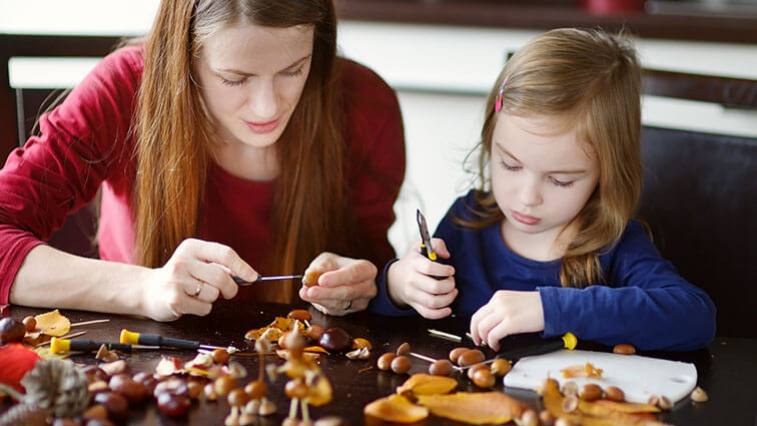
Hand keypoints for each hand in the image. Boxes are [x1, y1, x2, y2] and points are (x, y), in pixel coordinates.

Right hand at [140, 238, 257, 320]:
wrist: (149, 290)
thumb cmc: (182, 277)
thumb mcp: (198, 263)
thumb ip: (220, 266)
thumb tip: (248, 275)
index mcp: (192, 247)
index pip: (225, 253)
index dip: (242, 266)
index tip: (253, 277)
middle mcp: (183, 261)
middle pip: (222, 277)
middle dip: (230, 288)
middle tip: (227, 292)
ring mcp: (177, 280)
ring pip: (213, 294)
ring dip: (212, 299)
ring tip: (198, 294)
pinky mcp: (174, 298)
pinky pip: (204, 308)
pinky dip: (202, 309)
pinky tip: (190, 303)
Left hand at [298, 252, 376, 315]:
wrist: (339, 277)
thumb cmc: (335, 266)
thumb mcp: (327, 260)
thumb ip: (320, 266)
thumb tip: (311, 275)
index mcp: (367, 270)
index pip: (355, 274)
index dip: (338, 278)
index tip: (322, 280)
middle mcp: (368, 287)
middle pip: (348, 292)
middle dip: (327, 292)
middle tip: (310, 291)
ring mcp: (360, 302)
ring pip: (341, 304)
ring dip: (321, 299)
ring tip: (305, 293)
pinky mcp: (349, 312)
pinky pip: (334, 310)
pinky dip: (320, 304)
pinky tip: (309, 297)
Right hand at [386, 238, 456, 318]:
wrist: (396, 278)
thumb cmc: (413, 261)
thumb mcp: (420, 246)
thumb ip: (437, 244)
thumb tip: (446, 255)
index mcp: (413, 264)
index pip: (429, 268)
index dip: (444, 270)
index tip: (451, 270)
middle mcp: (411, 280)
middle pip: (434, 288)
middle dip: (449, 285)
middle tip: (452, 281)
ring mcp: (412, 295)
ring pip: (433, 302)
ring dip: (448, 298)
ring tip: (452, 292)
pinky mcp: (415, 305)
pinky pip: (428, 313)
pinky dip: (441, 313)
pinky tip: (448, 308)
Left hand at [469, 290, 544, 350]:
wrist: (551, 306)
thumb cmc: (537, 306)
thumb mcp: (514, 302)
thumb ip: (501, 310)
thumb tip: (492, 324)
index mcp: (499, 297)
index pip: (479, 312)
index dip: (475, 326)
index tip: (478, 334)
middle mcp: (499, 302)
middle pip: (476, 320)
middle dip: (475, 334)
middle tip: (479, 342)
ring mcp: (504, 311)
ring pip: (482, 328)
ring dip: (484, 339)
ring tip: (491, 344)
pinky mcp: (511, 322)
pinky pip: (493, 335)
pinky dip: (492, 342)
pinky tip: (497, 345)